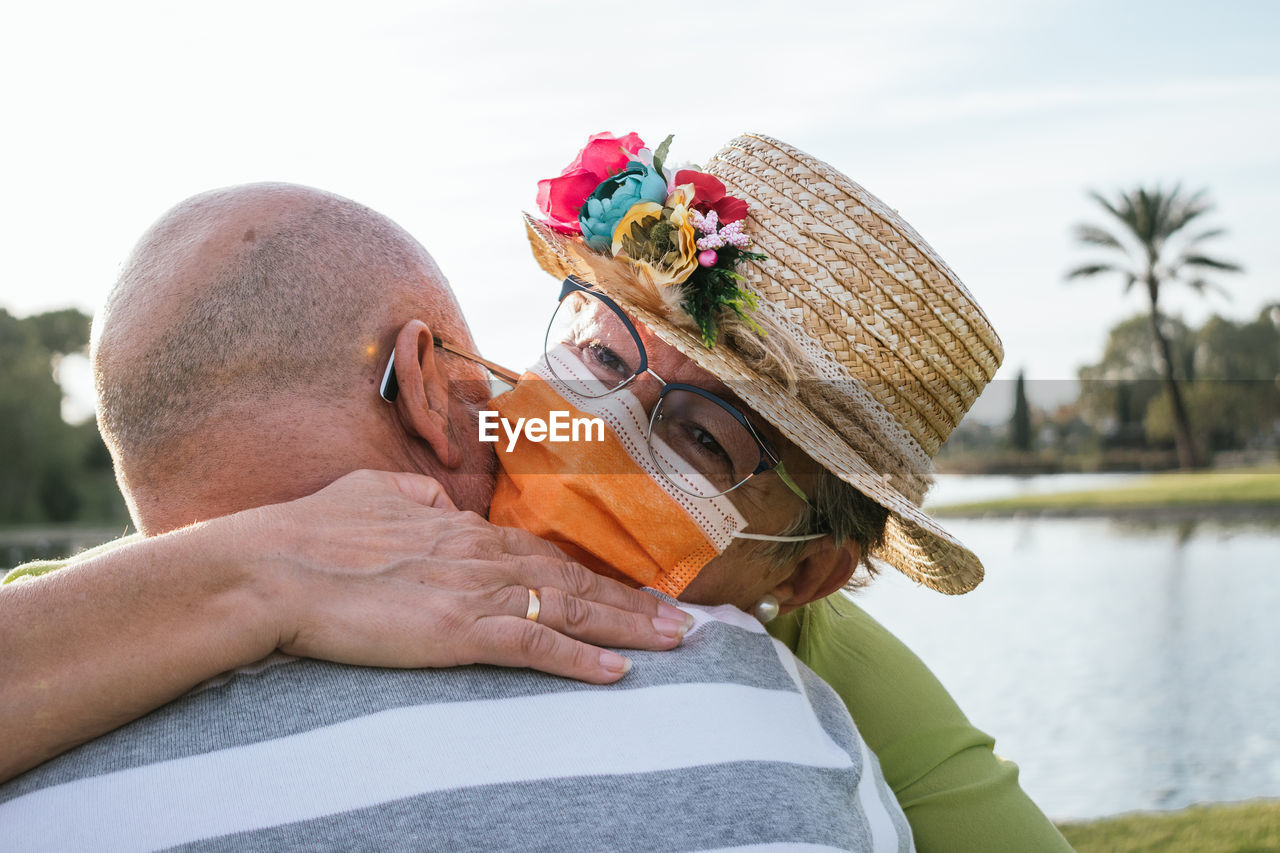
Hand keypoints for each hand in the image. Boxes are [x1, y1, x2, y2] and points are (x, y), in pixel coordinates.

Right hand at [250, 469, 691, 682]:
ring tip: (672, 640)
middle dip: (631, 600)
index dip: (590, 572)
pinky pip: (534, 643)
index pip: (541, 552)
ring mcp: (474, 591)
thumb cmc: (311, 531)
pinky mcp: (459, 630)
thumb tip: (433, 497)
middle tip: (680, 617)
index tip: (627, 586)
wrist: (274, 567)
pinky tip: (616, 671)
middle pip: (572, 578)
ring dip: (626, 625)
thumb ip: (411, 493)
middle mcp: (479, 554)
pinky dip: (580, 658)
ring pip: (569, 606)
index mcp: (459, 527)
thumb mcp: (370, 492)